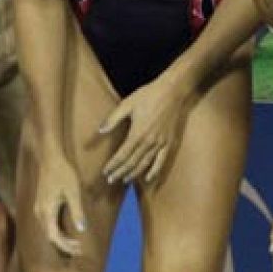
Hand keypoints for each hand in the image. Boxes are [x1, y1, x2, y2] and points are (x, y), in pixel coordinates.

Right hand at [34, 152, 87, 256]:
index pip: (54, 237)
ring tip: (75, 244)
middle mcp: (39, 213)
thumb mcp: (74, 193)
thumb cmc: (63, 174)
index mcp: (46, 211)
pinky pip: (47, 224)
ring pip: (47, 231)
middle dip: (64, 246)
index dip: (65, 246)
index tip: (78, 250)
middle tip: (79, 250)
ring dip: (60, 239)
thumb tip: (82, 230)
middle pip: (49, 237)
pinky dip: (56, 231)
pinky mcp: (40, 205)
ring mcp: (38, 209)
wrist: (50, 159)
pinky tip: (67, 232)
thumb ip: (77, 212)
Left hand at [98, 69, 197, 185]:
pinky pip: (161, 161)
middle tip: (111, 180)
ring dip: (134, 174)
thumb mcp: (127, 104)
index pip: (122, 155)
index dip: (113, 165)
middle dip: (120, 172)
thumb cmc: (148, 95)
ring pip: (145, 164)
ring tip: (124, 180)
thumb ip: (112, 119)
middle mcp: (149, 142)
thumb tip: (100, 131)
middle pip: (132, 162)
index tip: (105, 172)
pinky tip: (148, 179)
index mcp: (137, 133)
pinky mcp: (169, 143)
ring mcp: (160, 143)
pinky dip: (154, 172)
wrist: (172, 91)